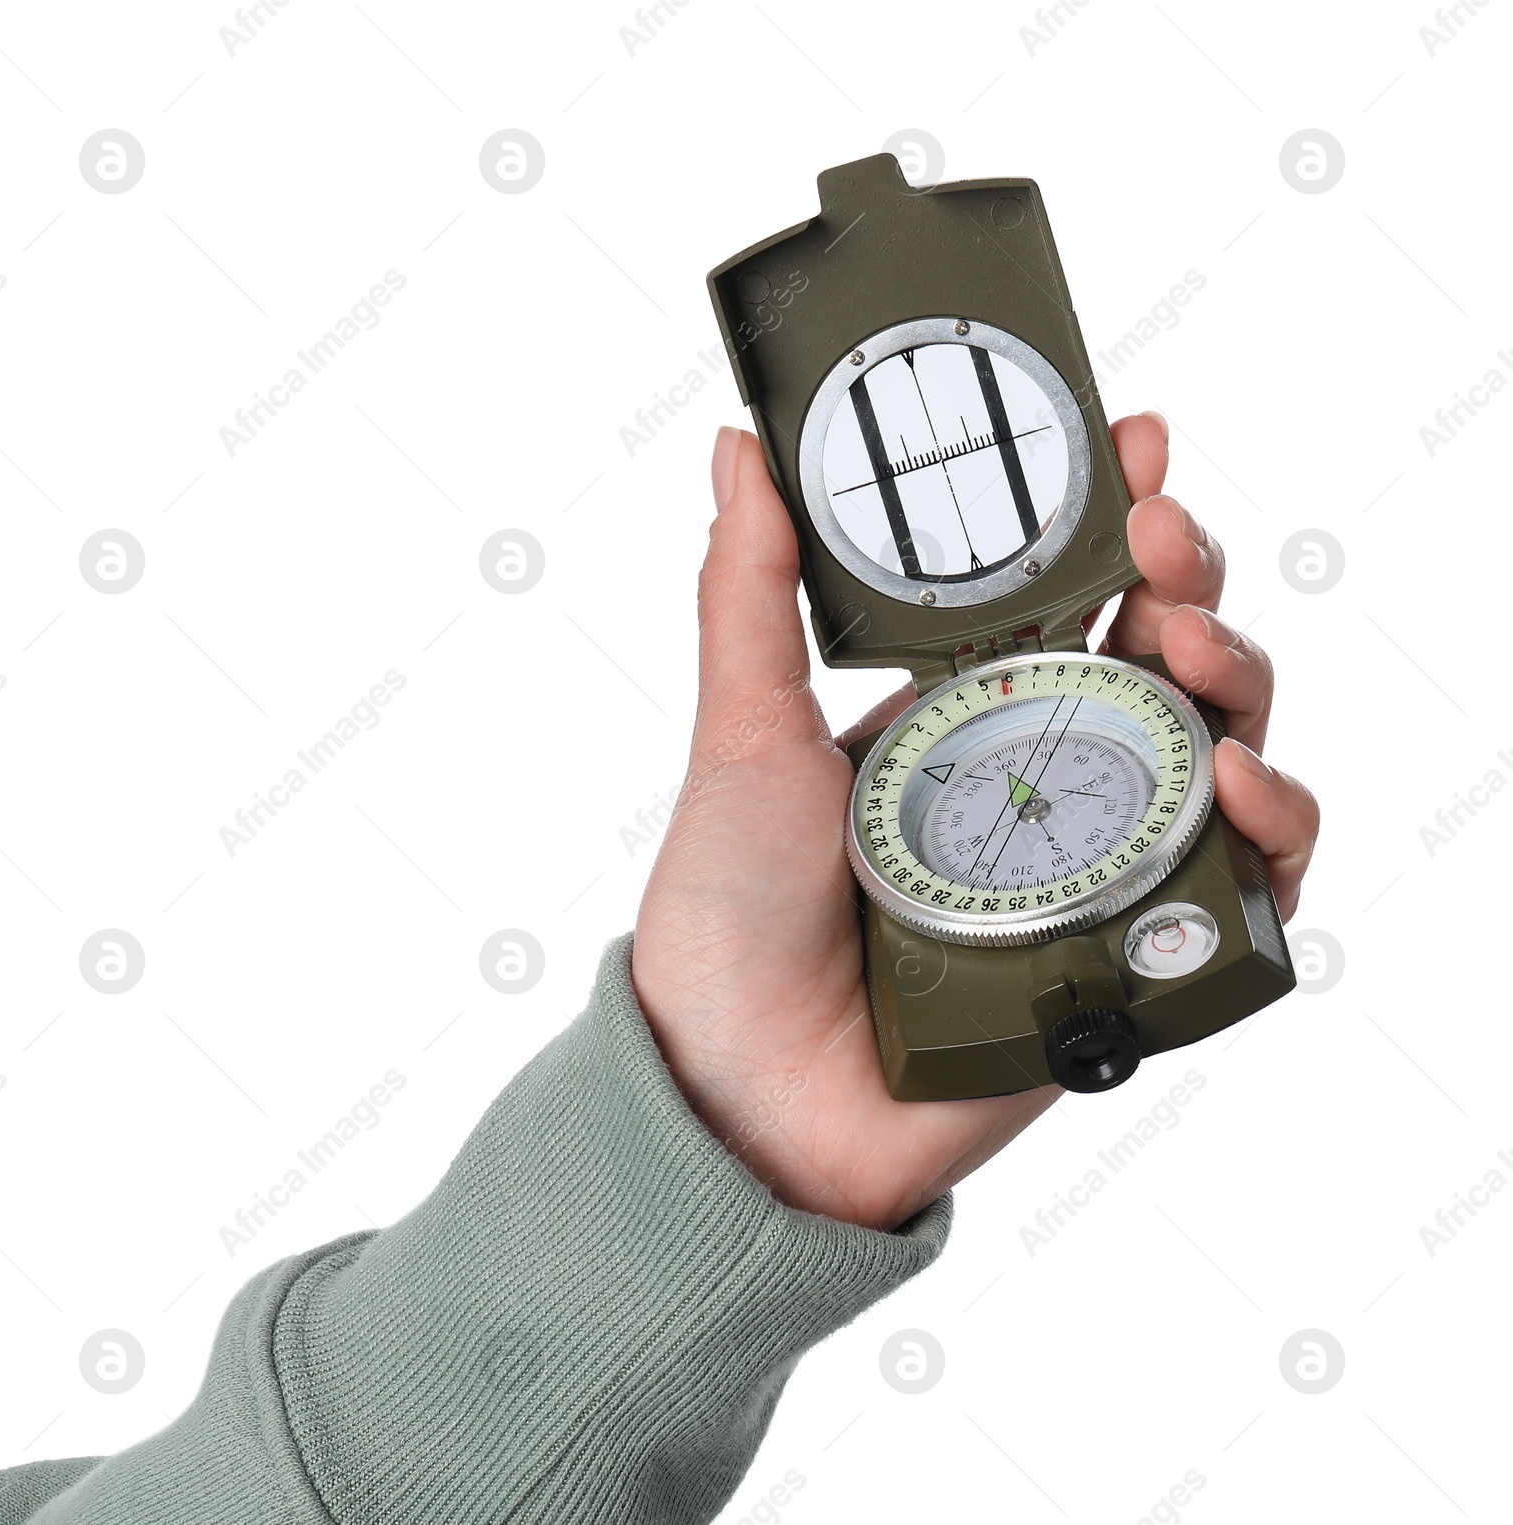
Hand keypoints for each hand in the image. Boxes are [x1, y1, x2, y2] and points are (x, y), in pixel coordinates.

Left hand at [631, 413, 1318, 1231]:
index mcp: (960, 713)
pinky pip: (1249, 882)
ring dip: (1238, 678)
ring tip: (1191, 647)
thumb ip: (748, 590)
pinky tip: (1233, 780)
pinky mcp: (1135, 954)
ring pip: (1223, 747)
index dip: (1114, 510)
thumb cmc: (733, 912)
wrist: (739, 1088)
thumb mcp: (742, 732)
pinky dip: (1274, 824)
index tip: (1134, 438)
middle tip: (1162, 539)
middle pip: (1163, 654)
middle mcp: (1042, 777)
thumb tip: (738, 445)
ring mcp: (1097, 862)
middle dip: (1188, 574)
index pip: (1068, 592)